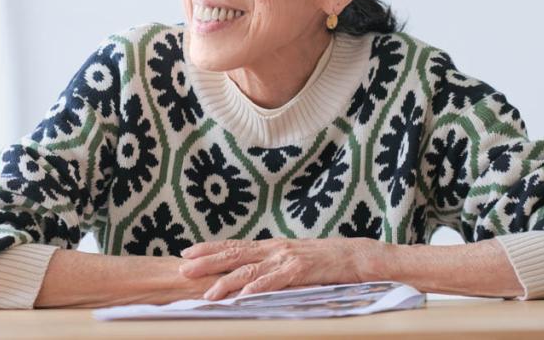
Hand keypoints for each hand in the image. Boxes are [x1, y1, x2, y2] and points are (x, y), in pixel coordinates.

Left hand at [179, 237, 380, 299]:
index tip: (187, 254)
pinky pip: (276, 281)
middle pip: (235, 254)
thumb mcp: (296, 264)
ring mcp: (288, 258)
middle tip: (182, 269)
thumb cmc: (329, 263)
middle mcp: (276, 249)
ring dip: (227, 281)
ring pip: (251, 270)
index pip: (234, 246)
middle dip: (207, 262)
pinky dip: (258, 289)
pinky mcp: (303, 270)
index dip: (210, 249)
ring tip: (208, 292)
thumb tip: (252, 280)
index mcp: (272, 247)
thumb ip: (275, 269)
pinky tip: (243, 297)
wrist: (361, 257)